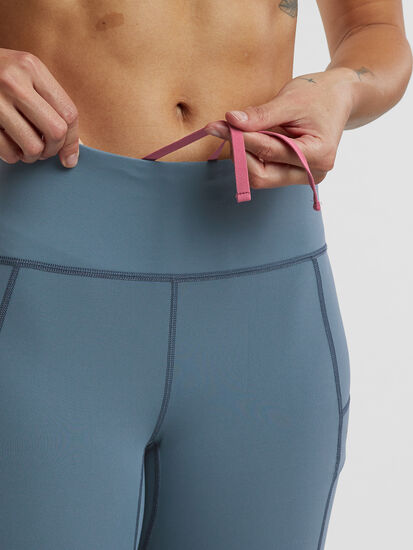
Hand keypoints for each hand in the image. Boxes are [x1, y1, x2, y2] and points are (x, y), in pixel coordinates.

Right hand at [0, 48, 79, 166]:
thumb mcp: (24, 74)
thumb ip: (49, 103)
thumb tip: (72, 147)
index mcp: (31, 67)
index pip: (68, 113)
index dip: (71, 140)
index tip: (69, 155)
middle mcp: (13, 81)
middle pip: (55, 131)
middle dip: (53, 149)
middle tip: (45, 150)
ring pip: (33, 146)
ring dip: (33, 156)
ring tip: (27, 149)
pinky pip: (8, 152)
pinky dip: (13, 157)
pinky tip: (10, 147)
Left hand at [204, 68, 356, 189]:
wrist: (339, 97)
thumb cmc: (319, 94)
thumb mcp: (291, 99)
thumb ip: (261, 114)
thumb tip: (231, 121)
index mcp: (319, 155)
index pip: (270, 152)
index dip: (242, 139)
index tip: (220, 125)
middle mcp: (311, 173)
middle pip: (261, 176)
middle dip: (240, 153)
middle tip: (224, 128)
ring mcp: (302, 177)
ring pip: (259, 177)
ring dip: (243, 155)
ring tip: (239, 129)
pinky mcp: (292, 174)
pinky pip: (263, 172)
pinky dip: (251, 156)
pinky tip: (248, 138)